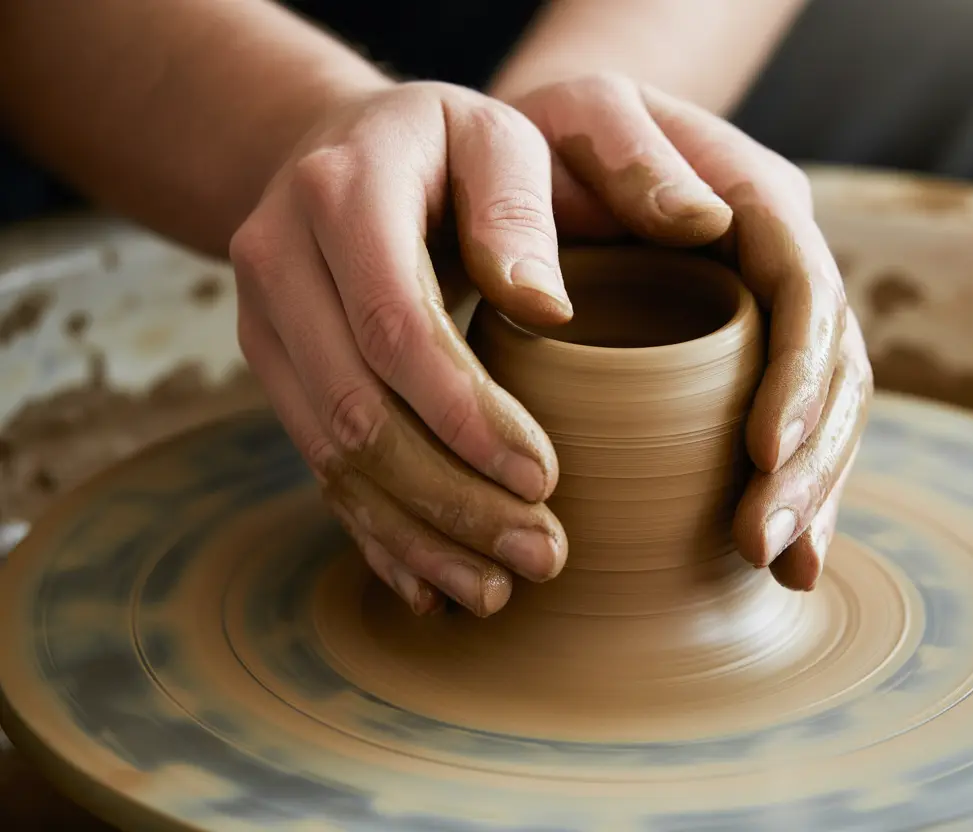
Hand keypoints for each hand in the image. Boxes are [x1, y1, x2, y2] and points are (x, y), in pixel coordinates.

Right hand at [230, 82, 584, 617]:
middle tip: (542, 555)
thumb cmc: (444, 145)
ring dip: (416, 534)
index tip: (545, 477)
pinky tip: (428, 583)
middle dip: (451, 498)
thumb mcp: (496, 138)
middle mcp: (280, 261)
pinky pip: (316, 465)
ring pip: (331, 455)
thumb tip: (548, 312)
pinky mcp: (272, 368)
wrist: (340, 146)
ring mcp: (263, 322)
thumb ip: (521, 210)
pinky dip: (373, 531)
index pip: (397, 327)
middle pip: (358, 411)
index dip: (467, 415)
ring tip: (497, 590)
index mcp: (341, 195)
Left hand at [507, 73, 870, 590]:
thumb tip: (706, 223)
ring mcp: (768, 320)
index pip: (804, 291)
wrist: (536, 157)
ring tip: (773, 562)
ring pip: (823, 413)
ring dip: (811, 494)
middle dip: (808, 462)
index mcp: (758, 201)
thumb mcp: (583, 120)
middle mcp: (780, 264)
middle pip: (831, 368)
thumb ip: (635, 159)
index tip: (762, 453)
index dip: (796, 375)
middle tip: (760, 539)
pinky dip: (792, 498)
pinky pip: (787, 435)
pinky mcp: (742, 367)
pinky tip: (781, 563)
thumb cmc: (553, 138)